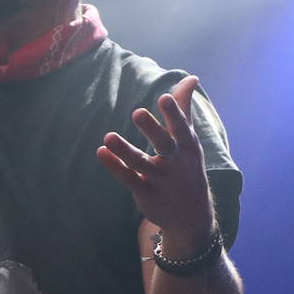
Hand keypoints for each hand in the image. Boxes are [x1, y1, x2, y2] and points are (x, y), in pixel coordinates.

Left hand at [95, 75, 215, 256]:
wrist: (192, 217)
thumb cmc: (188, 168)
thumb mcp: (190, 140)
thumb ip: (184, 109)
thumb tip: (190, 77)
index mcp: (186, 147)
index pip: (180, 128)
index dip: (173, 113)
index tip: (163, 98)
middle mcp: (174, 163)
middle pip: (163, 145)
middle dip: (152, 130)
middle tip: (137, 112)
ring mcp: (160, 180)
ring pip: (141, 163)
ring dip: (125, 150)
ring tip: (108, 137)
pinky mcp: (145, 193)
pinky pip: (129, 179)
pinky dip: (115, 167)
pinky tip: (101, 152)